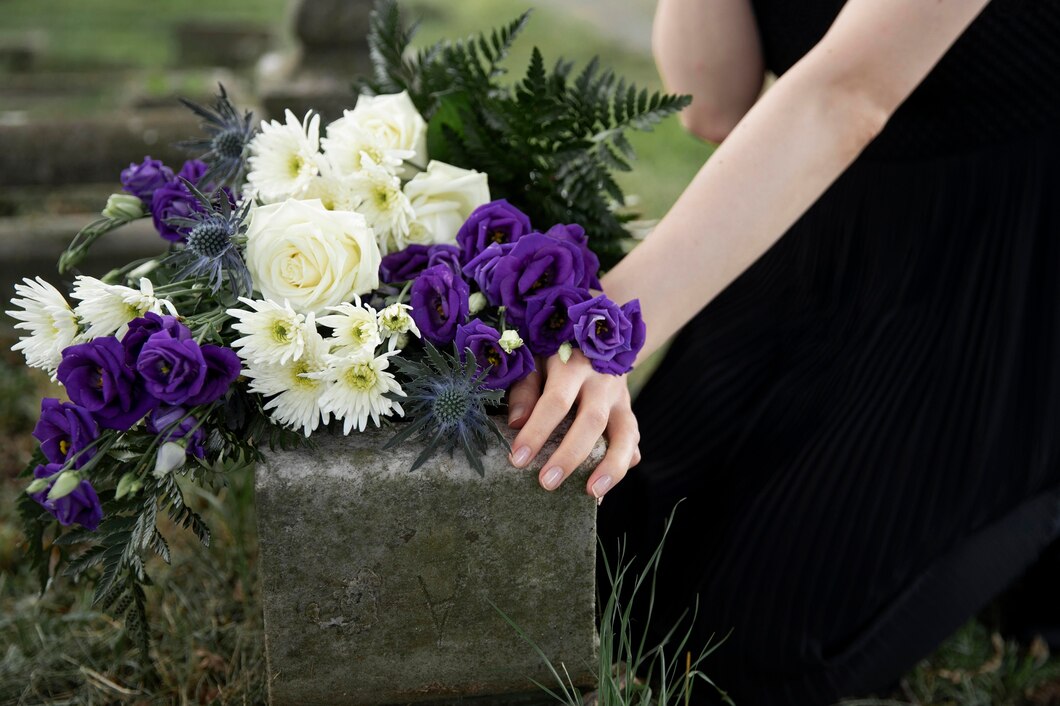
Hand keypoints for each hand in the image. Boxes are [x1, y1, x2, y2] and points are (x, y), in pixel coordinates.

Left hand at [506, 350, 640, 497]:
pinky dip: (622, 465)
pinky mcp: (629, 413)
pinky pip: (633, 442)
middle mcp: (602, 381)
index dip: (537, 431)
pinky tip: (603, 487)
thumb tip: (515, 424)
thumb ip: (525, 389)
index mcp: (573, 364)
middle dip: (569, 455)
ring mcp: (621, 399)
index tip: (518, 459)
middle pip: (591, 421)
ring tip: (592, 493)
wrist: (599, 337)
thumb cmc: (555, 354)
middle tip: (546, 483)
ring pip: (625, 433)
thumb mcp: (534, 360)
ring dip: (611, 466)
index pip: (555, 401)